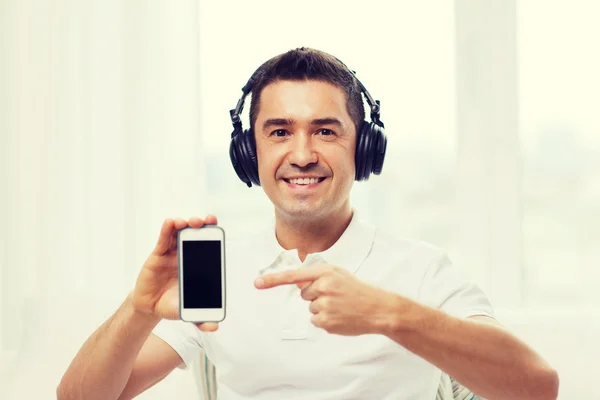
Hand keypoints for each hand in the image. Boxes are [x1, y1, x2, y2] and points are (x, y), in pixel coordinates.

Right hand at [131, 216, 218, 331]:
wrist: (150, 307)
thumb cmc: (172, 305)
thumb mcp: (187, 312)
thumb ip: (200, 319)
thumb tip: (215, 327)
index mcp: (197, 265)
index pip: (206, 245)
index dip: (211, 234)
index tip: (215, 225)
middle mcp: (185, 255)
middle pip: (193, 235)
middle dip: (200, 225)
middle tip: (205, 221)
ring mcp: (171, 254)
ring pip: (178, 234)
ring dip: (184, 225)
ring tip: (187, 222)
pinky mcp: (158, 255)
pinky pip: (163, 240)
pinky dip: (166, 230)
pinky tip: (170, 222)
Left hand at [255, 264, 397, 335]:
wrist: (377, 308)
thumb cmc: (357, 290)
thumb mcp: (338, 274)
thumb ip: (317, 275)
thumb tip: (298, 283)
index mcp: (325, 272)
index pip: (294, 275)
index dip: (273, 279)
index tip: (257, 283)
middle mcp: (323, 286)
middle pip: (304, 294)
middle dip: (316, 296)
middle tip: (335, 297)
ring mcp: (324, 305)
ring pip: (310, 308)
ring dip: (322, 308)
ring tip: (340, 306)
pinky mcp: (326, 321)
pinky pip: (315, 320)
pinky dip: (325, 320)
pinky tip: (340, 316)